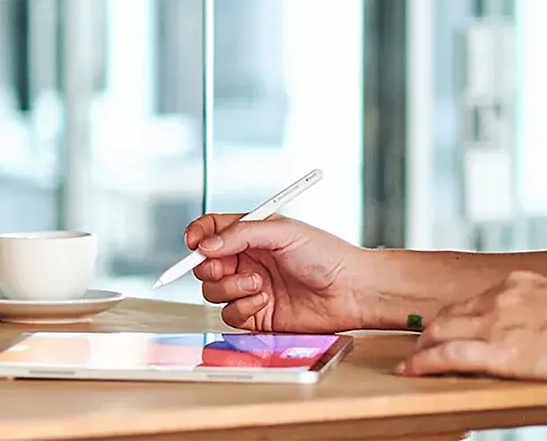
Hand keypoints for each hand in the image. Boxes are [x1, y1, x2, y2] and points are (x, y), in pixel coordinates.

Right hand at [185, 213, 378, 331]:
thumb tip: (205, 247)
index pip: (210, 231)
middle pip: (204, 265)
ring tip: (258, 283)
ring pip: (212, 291)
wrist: (353, 290)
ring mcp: (249, 289)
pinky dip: (242, 307)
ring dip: (229, 287)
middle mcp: (246, 262)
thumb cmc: (326, 255)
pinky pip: (230, 315)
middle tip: (225, 266)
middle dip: (208, 266)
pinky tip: (263, 301)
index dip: (196, 236)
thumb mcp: (282, 231)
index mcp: (250, 236)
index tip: (193, 243)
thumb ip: (240, 234)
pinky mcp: (256, 316)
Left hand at [398, 271, 546, 386]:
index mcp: (517, 282)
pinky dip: (423, 363)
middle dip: (432, 332)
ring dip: (422, 348)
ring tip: (413, 361)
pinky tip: (412, 370)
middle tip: (422, 346)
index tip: (448, 328)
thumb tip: (526, 324)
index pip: (472, 300)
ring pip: (440, 333)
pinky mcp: (494, 350)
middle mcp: (499, 297)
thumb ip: (534, 308)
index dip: (455, 317)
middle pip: (449, 314)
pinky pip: (446, 356)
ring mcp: (494, 323)